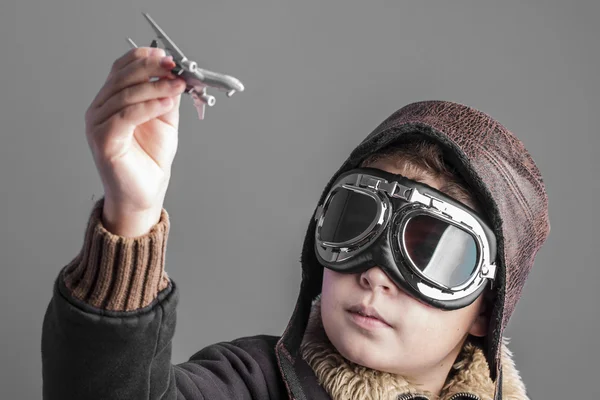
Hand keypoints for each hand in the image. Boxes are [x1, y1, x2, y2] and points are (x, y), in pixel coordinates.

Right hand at [85, 46, 186, 235]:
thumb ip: (166, 96)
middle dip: (151, 68)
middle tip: (175, 66)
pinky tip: (167, 103)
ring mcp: (97, 124)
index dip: (142, 58)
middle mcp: (99, 109)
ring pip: (126, 95)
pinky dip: (148, 106)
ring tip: (178, 85)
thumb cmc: (150, 159)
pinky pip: (126, 116)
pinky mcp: (103, 140)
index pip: (121, 69)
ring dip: (155, 87)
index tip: (167, 56)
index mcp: (111, 100)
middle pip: (122, 77)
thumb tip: (176, 74)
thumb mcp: (164, 120)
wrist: (144, 192)